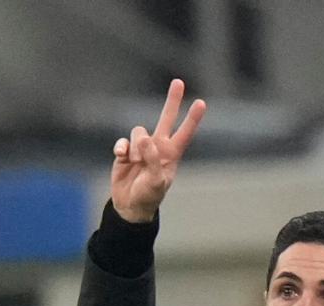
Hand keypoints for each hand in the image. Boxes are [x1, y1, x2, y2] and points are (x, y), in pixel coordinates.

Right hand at [110, 78, 205, 222]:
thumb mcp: (157, 181)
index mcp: (171, 154)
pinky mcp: (125, 151)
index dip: (192, 118)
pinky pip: (122, 142)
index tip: (201, 102)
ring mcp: (141, 148)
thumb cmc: (149, 195)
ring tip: (135, 164)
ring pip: (138, 131)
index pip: (184, 133)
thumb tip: (144, 139)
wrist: (130, 205)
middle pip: (166, 118)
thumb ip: (153, 159)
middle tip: (179, 82)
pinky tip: (122, 159)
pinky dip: (121, 149)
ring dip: (135, 147)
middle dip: (172, 100)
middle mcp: (158, 147)